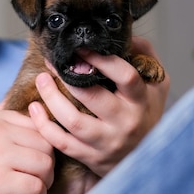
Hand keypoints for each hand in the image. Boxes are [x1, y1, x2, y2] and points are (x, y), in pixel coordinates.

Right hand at [0, 108, 53, 193]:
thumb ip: (0, 122)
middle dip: (48, 163)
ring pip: (45, 163)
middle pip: (46, 143)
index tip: (35, 160)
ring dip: (45, 180)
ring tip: (34, 188)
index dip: (43, 144)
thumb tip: (34, 108)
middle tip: (39, 177)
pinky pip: (36, 186)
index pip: (38, 124)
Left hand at [29, 36, 169, 176]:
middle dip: (67, 77)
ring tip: (41, 80)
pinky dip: (44, 126)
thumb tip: (125, 35)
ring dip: (51, 99)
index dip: (102, 60)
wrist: (146, 157)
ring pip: (73, 121)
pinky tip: (35, 108)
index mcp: (141, 100)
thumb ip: (145, 55)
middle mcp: (125, 122)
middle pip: (92, 97)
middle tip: (52, 62)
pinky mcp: (91, 157)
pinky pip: (61, 142)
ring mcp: (107, 142)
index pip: (125, 76)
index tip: (81, 47)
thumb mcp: (157, 84)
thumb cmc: (147, 114)